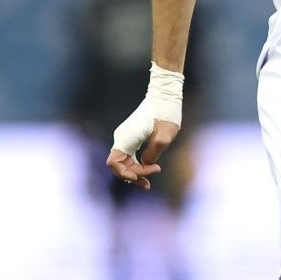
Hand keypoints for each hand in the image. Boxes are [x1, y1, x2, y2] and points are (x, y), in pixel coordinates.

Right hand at [106, 64, 184, 190]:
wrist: (164, 96)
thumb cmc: (166, 113)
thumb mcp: (164, 136)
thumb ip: (153, 153)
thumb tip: (145, 164)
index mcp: (126, 138)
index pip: (114, 163)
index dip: (124, 174)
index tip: (140, 176)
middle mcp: (122, 138)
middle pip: (119, 165)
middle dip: (133, 176)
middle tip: (149, 183)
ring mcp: (125, 137)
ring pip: (124, 163)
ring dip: (135, 174)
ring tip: (148, 184)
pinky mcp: (131, 137)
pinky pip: (129, 157)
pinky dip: (137, 166)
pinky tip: (148, 171)